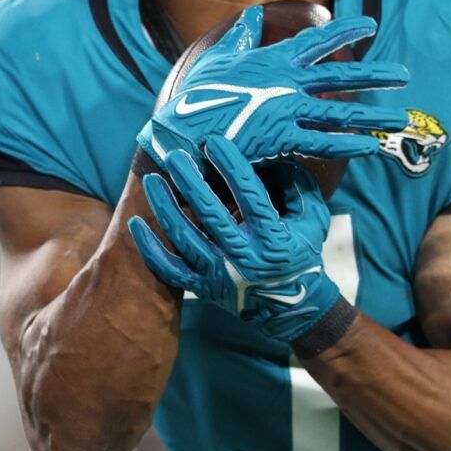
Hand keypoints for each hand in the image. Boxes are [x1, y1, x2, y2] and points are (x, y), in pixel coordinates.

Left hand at [129, 138, 346, 343]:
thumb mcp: (313, 219)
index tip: (214, 142)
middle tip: (176, 155)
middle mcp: (245, 258)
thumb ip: (298, 185)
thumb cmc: (302, 252)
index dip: (231, 167)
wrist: (291, 307)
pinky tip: (136, 223)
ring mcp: (221, 276)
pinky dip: (150, 248)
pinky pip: (169, 270)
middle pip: (211, 214)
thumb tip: (276, 151)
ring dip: (165, 207)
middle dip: (191, 181)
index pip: (250, 196)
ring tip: (152, 180)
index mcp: (274, 239)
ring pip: (185, 238)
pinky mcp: (204, 289)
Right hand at [137, 7, 409, 167]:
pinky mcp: (282, 139)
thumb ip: (241, 37)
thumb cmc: (197, 93)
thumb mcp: (219, 58)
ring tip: (399, 117)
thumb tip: (254, 16)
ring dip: (372, 115)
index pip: (318, 41)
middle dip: (375, 75)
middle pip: (341, 76)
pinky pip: (323, 143)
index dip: (346, 31)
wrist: (182, 129)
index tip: (370, 25)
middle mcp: (286, 82)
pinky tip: (370, 145)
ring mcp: (286, 110)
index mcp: (274, 60)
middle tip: (403, 75)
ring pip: (340, 112)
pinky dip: (348, 144)